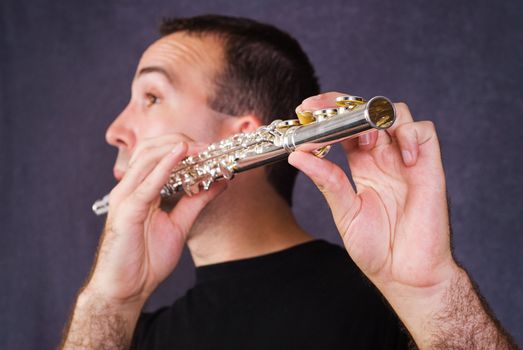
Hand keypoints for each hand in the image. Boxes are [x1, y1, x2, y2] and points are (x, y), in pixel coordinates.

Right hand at [85, 135, 225, 305]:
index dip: (184, 146)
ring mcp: (125, 198)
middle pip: (151, 149)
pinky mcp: (126, 211)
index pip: (158, 155)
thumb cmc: (146, 259)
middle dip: (180, 142)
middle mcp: (130, 188)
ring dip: (174, 148)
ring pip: (146, 158)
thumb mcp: (179, 224)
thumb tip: (220, 182)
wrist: (127, 289)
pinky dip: (164, 166)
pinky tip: (179, 155)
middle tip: (207, 147)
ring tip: (198, 148)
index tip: (210, 149)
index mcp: (141, 190)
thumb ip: (196, 201)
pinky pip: (147, 184)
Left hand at [289, 92, 457, 293]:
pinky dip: (410, 134)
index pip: (345, 126)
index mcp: (363, 165)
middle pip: (367, 112)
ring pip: (395, 113)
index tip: (305, 109)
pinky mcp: (429, 167)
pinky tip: (401, 158)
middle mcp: (383, 157)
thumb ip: (327, 181)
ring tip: (367, 141)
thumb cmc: (376, 248)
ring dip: (378, 117)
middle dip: (345, 105)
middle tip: (322, 112)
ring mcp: (405, 159)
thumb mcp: (344, 211)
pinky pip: (424, 132)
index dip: (327, 113)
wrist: (404, 273)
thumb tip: (297, 156)